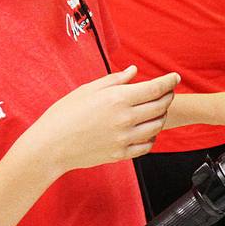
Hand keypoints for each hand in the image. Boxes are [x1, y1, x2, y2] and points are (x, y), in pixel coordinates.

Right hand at [21, 66, 178, 174]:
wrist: (49, 146)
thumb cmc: (64, 115)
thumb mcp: (87, 90)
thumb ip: (114, 80)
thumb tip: (134, 71)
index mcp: (117, 99)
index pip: (155, 88)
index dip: (169, 81)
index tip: (175, 77)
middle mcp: (125, 118)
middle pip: (161, 106)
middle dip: (168, 97)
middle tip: (167, 92)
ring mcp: (125, 138)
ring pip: (158, 126)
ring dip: (161, 116)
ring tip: (156, 110)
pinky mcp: (122, 154)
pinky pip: (147, 145)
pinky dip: (152, 136)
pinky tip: (146, 130)